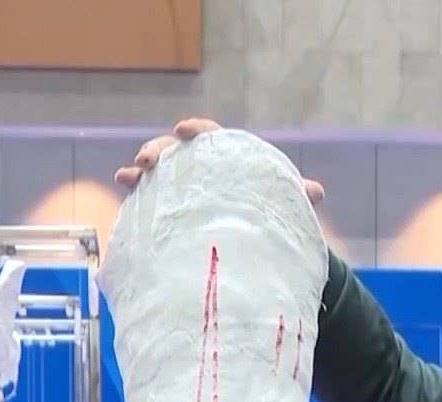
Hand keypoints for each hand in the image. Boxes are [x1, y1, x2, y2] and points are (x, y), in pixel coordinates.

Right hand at [114, 118, 325, 203]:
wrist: (251, 231)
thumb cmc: (266, 205)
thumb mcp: (280, 200)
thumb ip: (294, 193)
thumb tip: (317, 192)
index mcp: (225, 155)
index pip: (210, 135)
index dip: (196, 129)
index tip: (184, 131)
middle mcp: (199, 165)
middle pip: (175, 150)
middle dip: (158, 150)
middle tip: (146, 160)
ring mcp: (181, 183)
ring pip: (157, 169)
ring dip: (140, 169)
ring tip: (128, 176)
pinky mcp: (168, 203)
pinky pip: (149, 194)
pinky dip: (135, 191)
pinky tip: (124, 192)